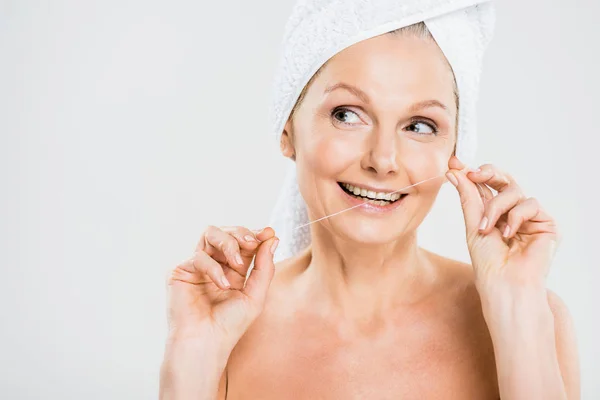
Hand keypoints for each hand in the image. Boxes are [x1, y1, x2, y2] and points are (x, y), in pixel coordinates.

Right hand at [165, 226, 278, 346]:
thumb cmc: (230, 325)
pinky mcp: (181, 271)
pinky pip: (199, 256)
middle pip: (227, 232)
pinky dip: (213, 268)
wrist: (206, 343)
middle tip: (253, 243)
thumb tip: (272, 238)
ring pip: (210, 234)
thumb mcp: (255, 294)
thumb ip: (264, 267)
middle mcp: (215, 264)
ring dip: (228, 242)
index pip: (244, 243)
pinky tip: (222, 285)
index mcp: (233, 270)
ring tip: (238, 262)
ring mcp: (197, 266)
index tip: (269, 232)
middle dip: (242, 234)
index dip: (256, 234)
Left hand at [446, 156, 558, 291]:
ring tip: (487, 230)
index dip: (471, 173)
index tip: (454, 163)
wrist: (505, 285)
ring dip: (495, 208)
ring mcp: (530, 217)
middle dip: (487, 173)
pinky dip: (515, 217)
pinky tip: (508, 234)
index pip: (484, 186)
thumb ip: (468, 197)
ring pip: (513, 191)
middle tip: (472, 173)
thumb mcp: (473, 225)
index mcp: (493, 213)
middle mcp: (512, 212)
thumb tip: (454, 171)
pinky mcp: (547, 224)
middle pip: (503, 180)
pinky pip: (530, 204)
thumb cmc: (488, 263)